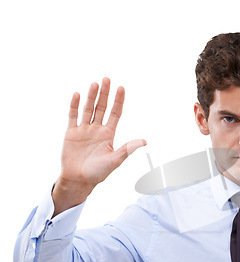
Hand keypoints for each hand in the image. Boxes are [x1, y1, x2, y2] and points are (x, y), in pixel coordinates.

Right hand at [52, 78, 146, 215]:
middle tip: (107, 79)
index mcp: (109, 134)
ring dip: (91, 96)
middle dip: (105, 94)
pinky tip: (76, 94)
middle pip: (102, 107)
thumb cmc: (98, 173)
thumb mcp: (115, 160)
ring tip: (95, 83)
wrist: (79, 180)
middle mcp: (97, 129)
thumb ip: (128, 149)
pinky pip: (73, 116)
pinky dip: (74, 105)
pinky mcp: (71, 133)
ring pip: (88, 109)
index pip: (115, 113)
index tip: (121, 88)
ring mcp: (84, 129)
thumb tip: (144, 141)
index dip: (118, 101)